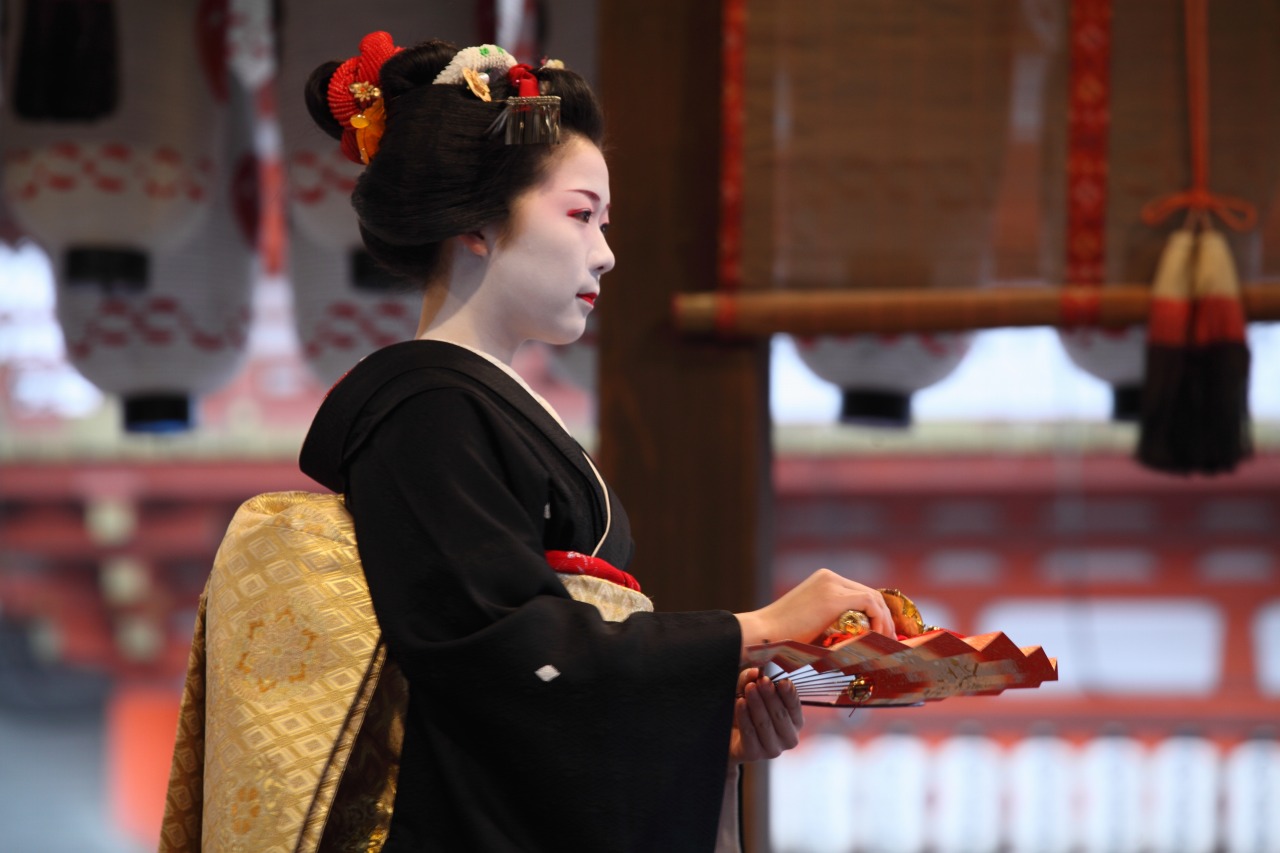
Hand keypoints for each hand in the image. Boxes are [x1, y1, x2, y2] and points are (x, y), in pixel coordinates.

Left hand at [728, 668, 803, 764]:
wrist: (729, 737)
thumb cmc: (746, 712)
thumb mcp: (748, 693)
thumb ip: (751, 680)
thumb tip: (754, 672)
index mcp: (794, 721)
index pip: (795, 706)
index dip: (789, 694)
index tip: (783, 681)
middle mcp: (788, 737)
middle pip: (780, 714)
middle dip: (771, 696)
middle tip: (762, 680)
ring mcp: (773, 749)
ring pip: (765, 723)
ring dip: (757, 704)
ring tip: (749, 688)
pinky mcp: (755, 754)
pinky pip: (749, 733)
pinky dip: (744, 717)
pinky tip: (740, 703)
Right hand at [735, 568, 894, 653]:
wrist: (762, 632)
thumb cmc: (782, 635)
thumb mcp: (812, 622)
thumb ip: (833, 622)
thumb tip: (857, 637)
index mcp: (823, 579)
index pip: (859, 592)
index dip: (876, 612)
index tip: (882, 632)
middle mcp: (829, 577)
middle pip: (869, 593)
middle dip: (884, 616)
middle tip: (890, 638)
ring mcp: (831, 584)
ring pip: (872, 597)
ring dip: (884, 620)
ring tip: (886, 641)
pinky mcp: (834, 597)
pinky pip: (869, 604)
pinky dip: (878, 620)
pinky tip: (877, 637)